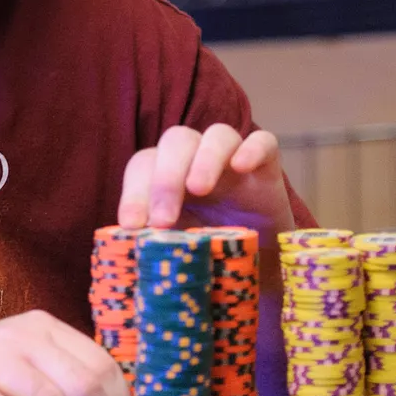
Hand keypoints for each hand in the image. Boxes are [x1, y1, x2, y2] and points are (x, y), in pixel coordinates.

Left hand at [118, 124, 293, 241]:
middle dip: (165, 179)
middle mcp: (197, 157)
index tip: (132, 225)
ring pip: (217, 135)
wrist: (258, 261)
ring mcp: (234, 158)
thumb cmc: (208, 247)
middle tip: (163, 220)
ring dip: (204, 159)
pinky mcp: (267, 165)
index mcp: (167, 173)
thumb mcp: (178, 245)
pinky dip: (253, 148)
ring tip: (198, 189)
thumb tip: (128, 244)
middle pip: (176, 142)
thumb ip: (155, 240)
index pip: (143, 165)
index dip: (134, 192)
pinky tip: (242, 166)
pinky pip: (264, 141)